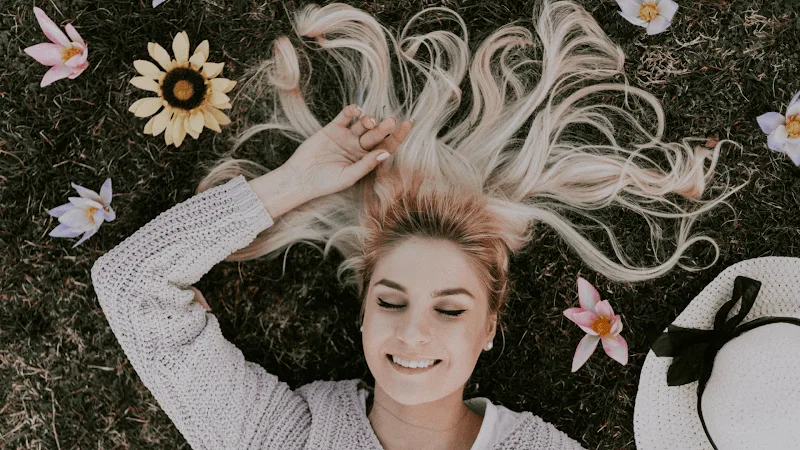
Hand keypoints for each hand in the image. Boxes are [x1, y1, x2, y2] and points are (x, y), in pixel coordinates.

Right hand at [281, 104, 412, 199]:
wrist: (300, 178)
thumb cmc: (326, 183)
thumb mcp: (348, 176)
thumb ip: (367, 164)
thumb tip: (386, 152)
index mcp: (366, 160)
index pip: (386, 146)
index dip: (397, 136)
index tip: (408, 125)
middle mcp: (358, 147)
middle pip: (375, 135)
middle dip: (383, 128)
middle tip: (391, 121)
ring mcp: (346, 137)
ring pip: (362, 124)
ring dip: (368, 120)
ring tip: (369, 121)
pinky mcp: (332, 129)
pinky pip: (345, 117)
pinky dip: (351, 112)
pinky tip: (356, 110)